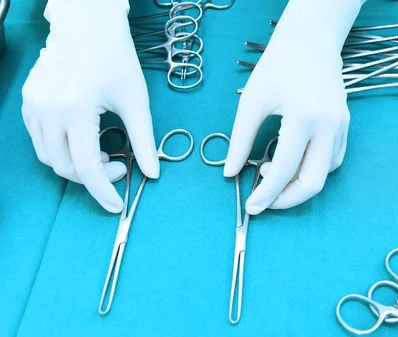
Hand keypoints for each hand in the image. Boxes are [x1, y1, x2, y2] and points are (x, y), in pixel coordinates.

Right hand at [22, 1, 158, 212]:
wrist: (88, 27)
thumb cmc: (116, 60)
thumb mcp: (136, 101)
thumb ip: (144, 141)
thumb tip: (153, 174)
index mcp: (76, 110)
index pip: (86, 167)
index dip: (103, 192)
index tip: (117, 205)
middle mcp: (48, 110)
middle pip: (64, 167)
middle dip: (92, 179)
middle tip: (117, 168)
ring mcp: (33, 106)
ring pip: (48, 157)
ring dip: (75, 166)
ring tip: (101, 154)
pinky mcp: (28, 101)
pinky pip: (39, 140)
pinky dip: (60, 150)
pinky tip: (83, 140)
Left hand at [224, 0, 364, 214]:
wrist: (311, 41)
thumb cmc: (278, 65)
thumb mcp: (252, 101)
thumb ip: (240, 140)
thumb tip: (229, 172)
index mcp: (304, 118)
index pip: (284, 170)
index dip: (265, 194)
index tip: (251, 206)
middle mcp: (328, 126)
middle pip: (313, 183)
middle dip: (287, 200)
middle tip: (264, 201)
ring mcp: (340, 127)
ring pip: (325, 175)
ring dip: (299, 185)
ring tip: (272, 174)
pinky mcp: (345, 126)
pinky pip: (332, 160)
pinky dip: (312, 170)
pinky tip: (293, 162)